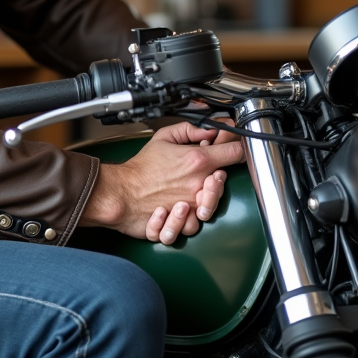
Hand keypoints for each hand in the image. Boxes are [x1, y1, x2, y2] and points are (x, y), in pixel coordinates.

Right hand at [81, 121, 244, 244]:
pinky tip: (177, 211)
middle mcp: (198, 185)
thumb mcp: (164, 137)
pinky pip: (192, 227)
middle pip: (226, 183)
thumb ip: (189, 129)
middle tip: (206, 173)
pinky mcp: (180, 222)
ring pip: (212, 209)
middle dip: (219, 176)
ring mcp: (191, 206)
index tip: (229, 148)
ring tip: (191, 194)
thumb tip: (208, 129)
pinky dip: (186, 221)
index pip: (235, 152)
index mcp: (197, 161)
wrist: (121, 192)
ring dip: (205, 200)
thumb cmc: (140, 169)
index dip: (236, 147)